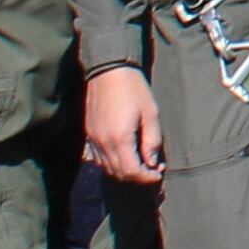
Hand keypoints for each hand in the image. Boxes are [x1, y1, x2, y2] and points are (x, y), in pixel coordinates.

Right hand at [83, 66, 164, 182]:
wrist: (108, 71)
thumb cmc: (133, 89)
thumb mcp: (151, 113)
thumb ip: (152, 141)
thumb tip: (153, 163)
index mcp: (120, 139)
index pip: (131, 172)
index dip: (147, 177)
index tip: (159, 173)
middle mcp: (103, 144)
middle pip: (118, 174)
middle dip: (137, 177)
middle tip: (154, 169)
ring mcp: (93, 140)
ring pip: (107, 169)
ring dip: (124, 172)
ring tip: (141, 163)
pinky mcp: (89, 135)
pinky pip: (98, 160)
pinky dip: (111, 164)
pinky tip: (124, 156)